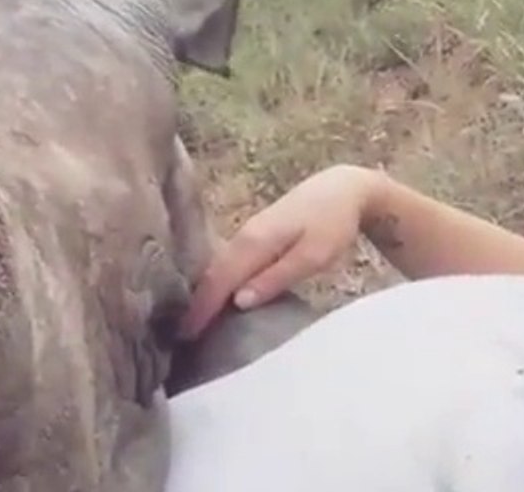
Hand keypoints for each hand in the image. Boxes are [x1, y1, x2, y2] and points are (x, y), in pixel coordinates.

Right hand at [177, 164, 382, 339]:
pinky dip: (217, 281)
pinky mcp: (251, 236)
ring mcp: (245, 234)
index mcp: (254, 242)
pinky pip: (226, 262)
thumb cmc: (332, 224)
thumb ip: (276, 277)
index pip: (219, 280)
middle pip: (212, 274)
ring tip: (195, 322)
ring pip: (217, 268)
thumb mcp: (313, 255)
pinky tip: (216, 296)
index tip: (186, 334)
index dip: (202, 308)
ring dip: (204, 293)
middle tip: (182, 335)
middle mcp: (242, 237)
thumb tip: (239, 302)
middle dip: (197, 304)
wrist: (341, 188)